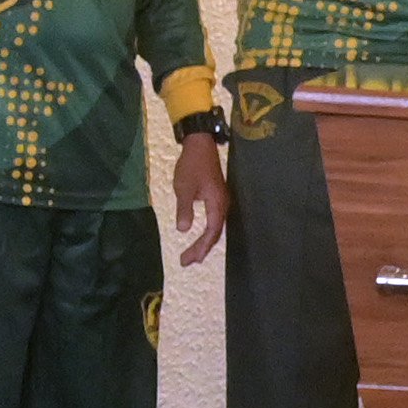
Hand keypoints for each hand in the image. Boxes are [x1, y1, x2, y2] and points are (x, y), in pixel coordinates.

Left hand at [166, 128, 228, 266]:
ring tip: (193, 255)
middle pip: (215, 233)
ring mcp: (222, 201)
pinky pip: (215, 221)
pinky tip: (200, 236)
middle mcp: (223, 205)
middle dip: (202, 249)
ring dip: (204, 242)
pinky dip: (207, 232)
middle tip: (187, 262)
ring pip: (216, 228)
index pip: (211, 232)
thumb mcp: (184, 188)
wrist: (200, 145)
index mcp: (217, 204)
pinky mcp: (217, 198)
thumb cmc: (191, 165)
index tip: (188, 259)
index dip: (201, 247)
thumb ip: (184, 209)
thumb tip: (183, 230)